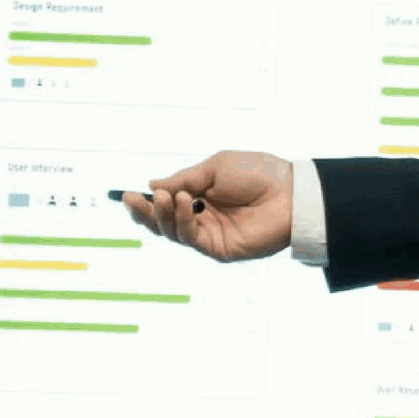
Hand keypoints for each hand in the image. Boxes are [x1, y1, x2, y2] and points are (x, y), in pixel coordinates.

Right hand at [123, 151, 293, 262]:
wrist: (290, 192)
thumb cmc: (259, 173)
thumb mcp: (216, 167)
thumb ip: (184, 179)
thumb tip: (152, 185)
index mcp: (203, 198)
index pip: (167, 205)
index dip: (146, 202)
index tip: (128, 194)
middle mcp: (204, 218)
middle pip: (164, 224)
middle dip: (145, 213)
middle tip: (133, 199)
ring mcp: (211, 235)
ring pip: (173, 233)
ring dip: (164, 215)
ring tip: (166, 197)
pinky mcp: (220, 250)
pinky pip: (192, 239)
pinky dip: (184, 220)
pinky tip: (186, 202)